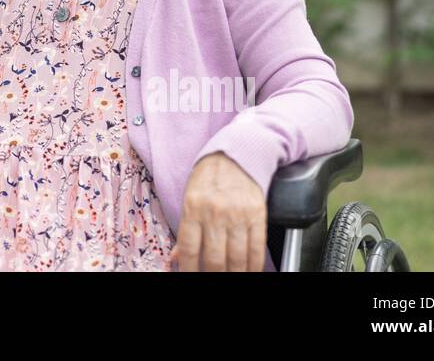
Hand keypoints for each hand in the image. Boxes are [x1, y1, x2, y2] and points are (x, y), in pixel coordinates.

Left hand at [174, 151, 266, 270]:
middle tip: (212, 276)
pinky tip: (249, 271)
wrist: (237, 156)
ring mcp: (238, 215)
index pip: (189, 248)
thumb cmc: (209, 178)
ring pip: (236, 259)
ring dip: (234, 273)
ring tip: (230, 276)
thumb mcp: (190, 198)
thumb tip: (175, 257)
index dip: (189, 269)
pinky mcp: (258, 216)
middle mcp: (215, 213)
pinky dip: (253, 266)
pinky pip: (256, 249)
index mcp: (193, 208)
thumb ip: (185, 229)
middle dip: (213, 275)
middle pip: (214, 259)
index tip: (190, 275)